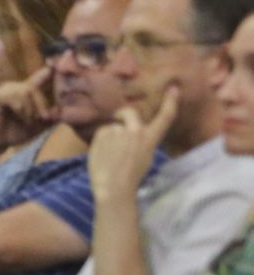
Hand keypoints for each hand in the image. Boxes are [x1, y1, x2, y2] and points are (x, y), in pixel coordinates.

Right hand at [0, 66, 58, 150]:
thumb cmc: (13, 132)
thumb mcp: (35, 127)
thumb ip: (47, 119)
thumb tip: (59, 111)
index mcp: (23, 94)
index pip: (35, 80)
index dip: (44, 73)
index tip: (52, 66)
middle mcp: (13, 89)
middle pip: (33, 88)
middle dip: (42, 104)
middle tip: (45, 118)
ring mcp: (4, 92)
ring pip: (24, 91)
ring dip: (31, 109)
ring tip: (30, 121)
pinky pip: (14, 97)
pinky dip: (21, 109)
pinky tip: (21, 116)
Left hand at [89, 86, 176, 202]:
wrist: (114, 186)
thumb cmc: (130, 177)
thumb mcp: (144, 157)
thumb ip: (140, 140)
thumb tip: (129, 130)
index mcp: (149, 139)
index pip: (164, 117)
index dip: (170, 102)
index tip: (173, 88)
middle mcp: (136, 131)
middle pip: (130, 112)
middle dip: (123, 114)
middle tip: (118, 119)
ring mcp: (118, 130)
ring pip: (112, 127)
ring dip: (110, 136)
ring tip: (109, 154)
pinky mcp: (103, 133)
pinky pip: (101, 133)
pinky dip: (101, 141)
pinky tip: (102, 154)